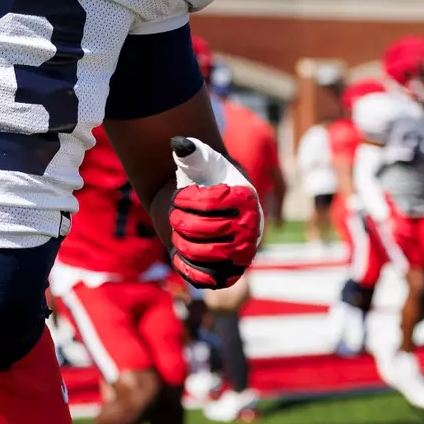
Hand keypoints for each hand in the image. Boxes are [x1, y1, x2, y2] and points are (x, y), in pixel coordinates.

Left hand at [167, 136, 262, 289]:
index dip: (185, 199)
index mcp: (245, 200)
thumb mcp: (198, 162)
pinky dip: (187, 268)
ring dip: (182, 244)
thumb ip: (189, 151)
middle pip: (206, 231)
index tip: (179, 195)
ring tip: (177, 233)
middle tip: (173, 215)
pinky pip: (208, 280)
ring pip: (205, 256)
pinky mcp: (228, 273)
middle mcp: (249, 228)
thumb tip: (178, 143)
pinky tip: (178, 253)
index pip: (209, 203)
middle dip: (180, 222)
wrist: (205, 205)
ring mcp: (241, 253)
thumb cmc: (203, 180)